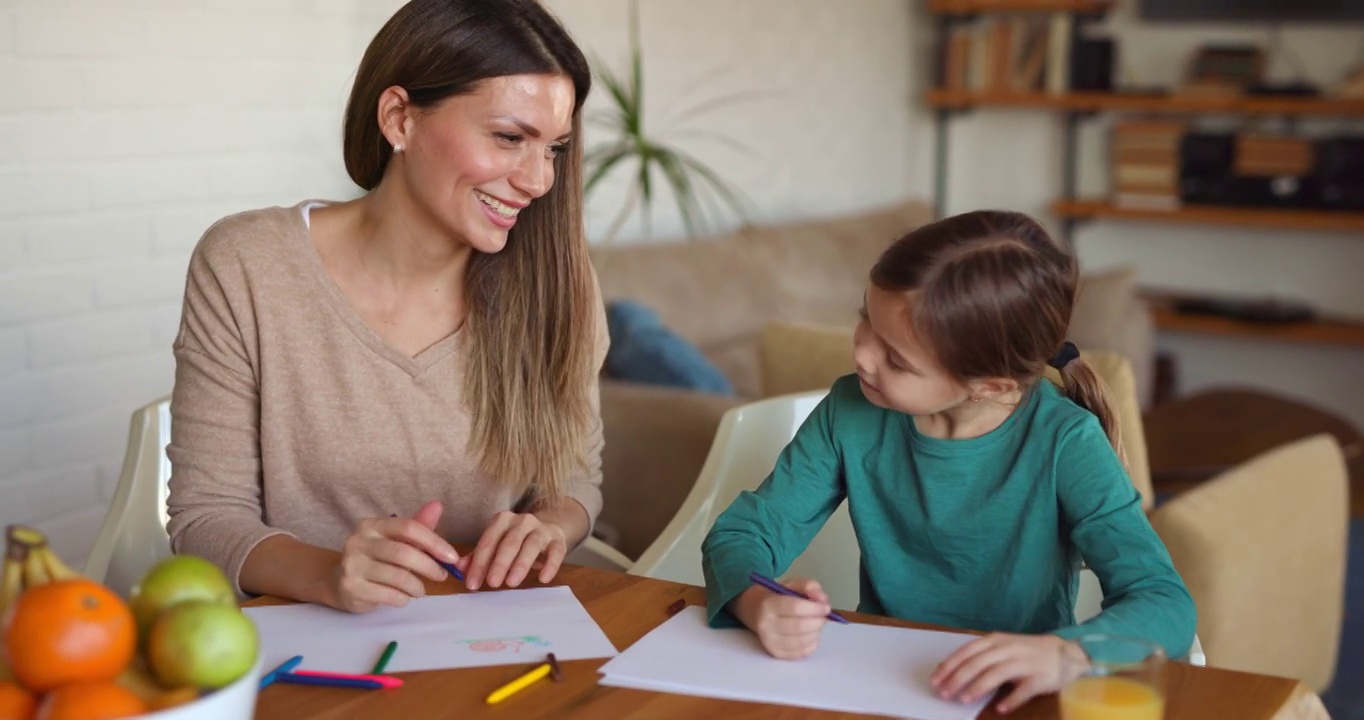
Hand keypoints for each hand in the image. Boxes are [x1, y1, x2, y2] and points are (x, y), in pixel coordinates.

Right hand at [332, 500, 457, 612]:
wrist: (339, 584)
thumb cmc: (375, 560)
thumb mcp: (396, 541)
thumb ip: (418, 525)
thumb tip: (438, 505)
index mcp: (372, 525)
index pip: (408, 527)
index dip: (434, 542)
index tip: (452, 557)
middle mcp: (358, 541)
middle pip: (404, 553)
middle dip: (429, 567)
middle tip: (442, 576)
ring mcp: (352, 565)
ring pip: (398, 577)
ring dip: (417, 586)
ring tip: (420, 590)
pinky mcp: (351, 587)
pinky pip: (388, 595)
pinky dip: (403, 598)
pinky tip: (404, 597)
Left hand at [458, 511, 568, 589]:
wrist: (548, 531)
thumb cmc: (516, 542)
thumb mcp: (495, 546)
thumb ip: (477, 557)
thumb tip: (459, 569)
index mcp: (502, 520)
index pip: (488, 540)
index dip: (479, 562)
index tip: (472, 584)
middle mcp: (522, 521)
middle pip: (509, 541)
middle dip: (499, 563)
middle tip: (492, 583)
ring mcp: (542, 529)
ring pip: (532, 545)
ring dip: (521, 564)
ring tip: (511, 583)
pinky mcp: (558, 540)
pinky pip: (556, 551)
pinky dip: (550, 565)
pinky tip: (543, 579)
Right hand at [732, 577, 830, 659]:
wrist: (755, 610)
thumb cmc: (778, 596)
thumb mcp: (792, 584)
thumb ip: (810, 586)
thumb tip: (822, 600)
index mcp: (768, 604)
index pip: (795, 607)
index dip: (815, 608)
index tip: (826, 607)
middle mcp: (766, 625)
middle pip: (799, 626)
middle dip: (818, 621)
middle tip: (823, 617)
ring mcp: (769, 641)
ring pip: (801, 642)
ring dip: (815, 633)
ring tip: (816, 624)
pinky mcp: (775, 653)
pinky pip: (800, 653)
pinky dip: (811, 644)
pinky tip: (810, 634)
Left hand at [931, 633, 1086, 713]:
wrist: (1066, 653)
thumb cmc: (1026, 652)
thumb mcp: (1002, 647)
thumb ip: (980, 656)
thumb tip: (950, 669)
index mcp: (995, 640)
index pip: (967, 651)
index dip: (950, 665)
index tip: (935, 680)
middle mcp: (1008, 649)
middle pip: (978, 663)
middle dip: (958, 678)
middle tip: (945, 693)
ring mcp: (1025, 662)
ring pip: (996, 674)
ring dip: (978, 687)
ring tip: (965, 700)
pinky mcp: (1040, 678)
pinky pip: (1023, 690)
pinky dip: (1011, 699)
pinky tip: (1000, 709)